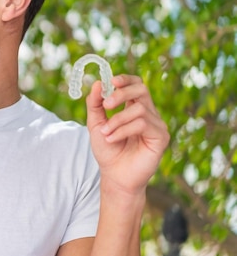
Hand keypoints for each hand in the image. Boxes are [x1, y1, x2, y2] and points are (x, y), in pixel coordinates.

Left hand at [85, 75, 169, 195]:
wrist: (114, 176)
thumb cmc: (107, 150)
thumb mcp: (95, 124)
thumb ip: (95, 104)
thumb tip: (97, 83)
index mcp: (134, 108)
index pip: (136, 85)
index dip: (126, 79)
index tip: (111, 80)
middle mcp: (148, 114)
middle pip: (141, 90)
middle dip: (121, 94)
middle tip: (106, 105)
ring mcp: (157, 125)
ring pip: (139, 109)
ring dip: (117, 120)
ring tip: (106, 134)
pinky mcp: (161, 137)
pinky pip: (142, 124)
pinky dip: (123, 130)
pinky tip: (112, 139)